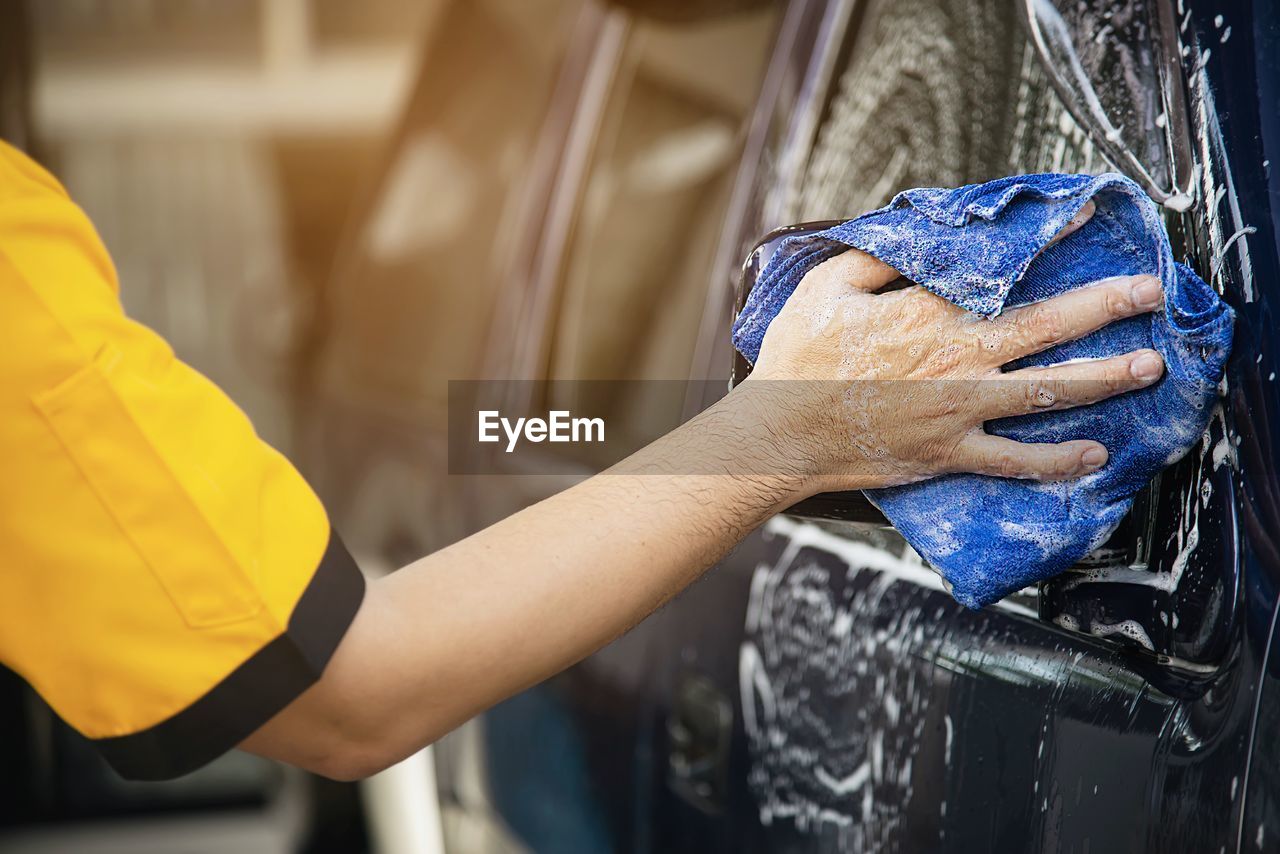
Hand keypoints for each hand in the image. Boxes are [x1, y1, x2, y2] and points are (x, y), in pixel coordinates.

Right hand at [743, 204, 1165, 493]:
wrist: (780, 435)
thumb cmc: (796, 361)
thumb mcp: (826, 288)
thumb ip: (876, 259)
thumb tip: (916, 237)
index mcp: (927, 314)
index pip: (1002, 270)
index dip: (1051, 241)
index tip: (1091, 219)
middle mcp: (956, 359)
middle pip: (1047, 328)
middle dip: (1106, 307)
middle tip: (1150, 293)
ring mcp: (958, 410)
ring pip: (1047, 392)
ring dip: (1104, 378)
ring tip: (1148, 368)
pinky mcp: (950, 453)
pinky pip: (1015, 460)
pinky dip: (1057, 460)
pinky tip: (1095, 454)